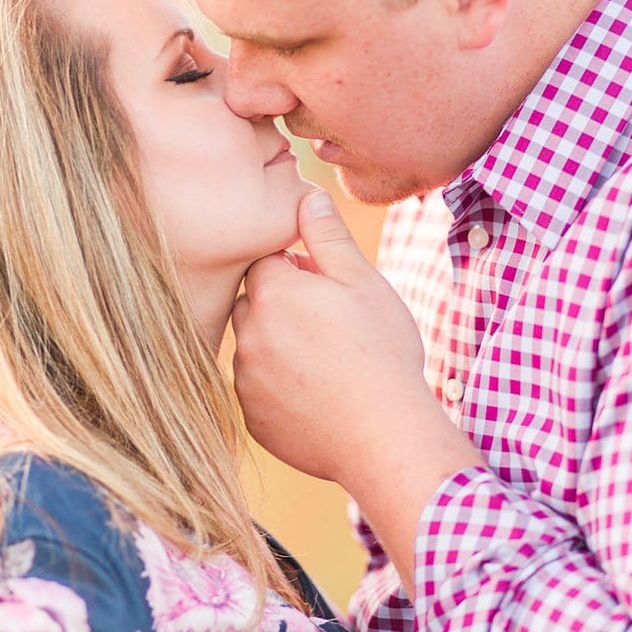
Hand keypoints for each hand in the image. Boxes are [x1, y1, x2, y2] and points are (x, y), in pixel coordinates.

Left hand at [231, 191, 477, 490]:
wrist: (385, 436)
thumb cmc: (381, 352)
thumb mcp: (363, 283)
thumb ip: (328, 238)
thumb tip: (306, 195)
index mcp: (271, 293)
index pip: (264, 263)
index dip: (297, 270)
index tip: (327, 288)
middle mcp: (247, 334)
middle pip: (253, 304)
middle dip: (282, 306)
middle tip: (330, 324)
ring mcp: (246, 381)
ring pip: (254, 349)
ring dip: (278, 347)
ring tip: (327, 362)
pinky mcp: (252, 419)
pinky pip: (258, 391)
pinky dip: (280, 389)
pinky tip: (319, 394)